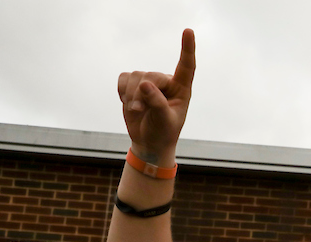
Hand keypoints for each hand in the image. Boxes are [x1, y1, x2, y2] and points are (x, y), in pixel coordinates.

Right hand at [117, 29, 195, 160]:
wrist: (149, 142)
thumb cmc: (163, 132)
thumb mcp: (164, 121)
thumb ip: (157, 103)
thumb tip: (145, 84)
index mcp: (182, 90)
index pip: (187, 66)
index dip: (187, 49)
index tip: (188, 31)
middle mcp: (167, 82)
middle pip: (150, 75)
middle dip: (142, 93)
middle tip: (140, 110)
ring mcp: (150, 81)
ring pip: (135, 76)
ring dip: (131, 95)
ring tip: (137, 110)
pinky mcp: (133, 83)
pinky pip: (123, 78)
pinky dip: (122, 91)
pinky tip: (129, 103)